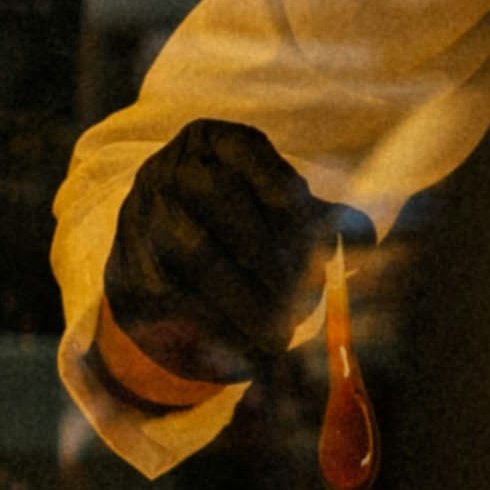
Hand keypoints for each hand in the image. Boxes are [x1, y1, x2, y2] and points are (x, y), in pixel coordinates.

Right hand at [103, 119, 327, 391]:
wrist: (157, 257)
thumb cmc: (238, 226)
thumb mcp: (277, 211)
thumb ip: (320, 220)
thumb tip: (364, 237)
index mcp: (212, 140)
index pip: (249, 154)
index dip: (287, 202)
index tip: (319, 249)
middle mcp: (168, 167)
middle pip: (216, 198)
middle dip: (265, 254)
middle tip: (301, 303)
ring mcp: (140, 214)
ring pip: (192, 251)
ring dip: (242, 299)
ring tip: (279, 337)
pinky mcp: (126, 266)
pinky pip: (170, 295)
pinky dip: (213, 326)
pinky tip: (245, 350)